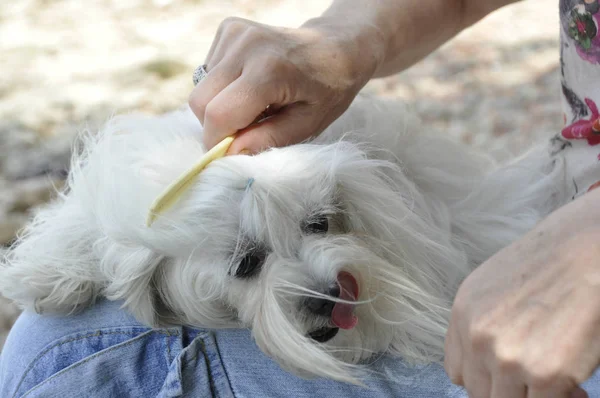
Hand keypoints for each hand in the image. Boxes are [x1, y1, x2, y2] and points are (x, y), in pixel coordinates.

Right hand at [189, 17, 383, 153]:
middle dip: (215, 126)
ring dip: (220, 105)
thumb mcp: (307, 124)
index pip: (219, 114)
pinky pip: (207, 72)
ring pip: (201, 88)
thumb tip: (229, 152)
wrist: (336, 47)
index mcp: (269, 70)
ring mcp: (235, 32)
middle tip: (245, 131)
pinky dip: (222, 88)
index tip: (230, 153)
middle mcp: (246, 45)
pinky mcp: (229, 28)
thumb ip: (267, 140)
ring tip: (254, 104)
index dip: (217, 141)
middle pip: (200, 101)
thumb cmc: (327, 89)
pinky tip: (249, 84)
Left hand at [445, 189, 599, 397]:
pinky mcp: (546, 373)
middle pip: (480, 392)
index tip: (504, 379)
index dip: (483, 379)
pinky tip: (577, 388)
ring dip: (533, 397)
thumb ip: (480, 326)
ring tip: (558, 384)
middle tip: (534, 384)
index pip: (458, 373)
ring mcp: (508, 358)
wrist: (586, 251)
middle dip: (508, 391)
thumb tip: (487, 364)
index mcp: (461, 316)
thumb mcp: (490, 289)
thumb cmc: (546, 265)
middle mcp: (477, 338)